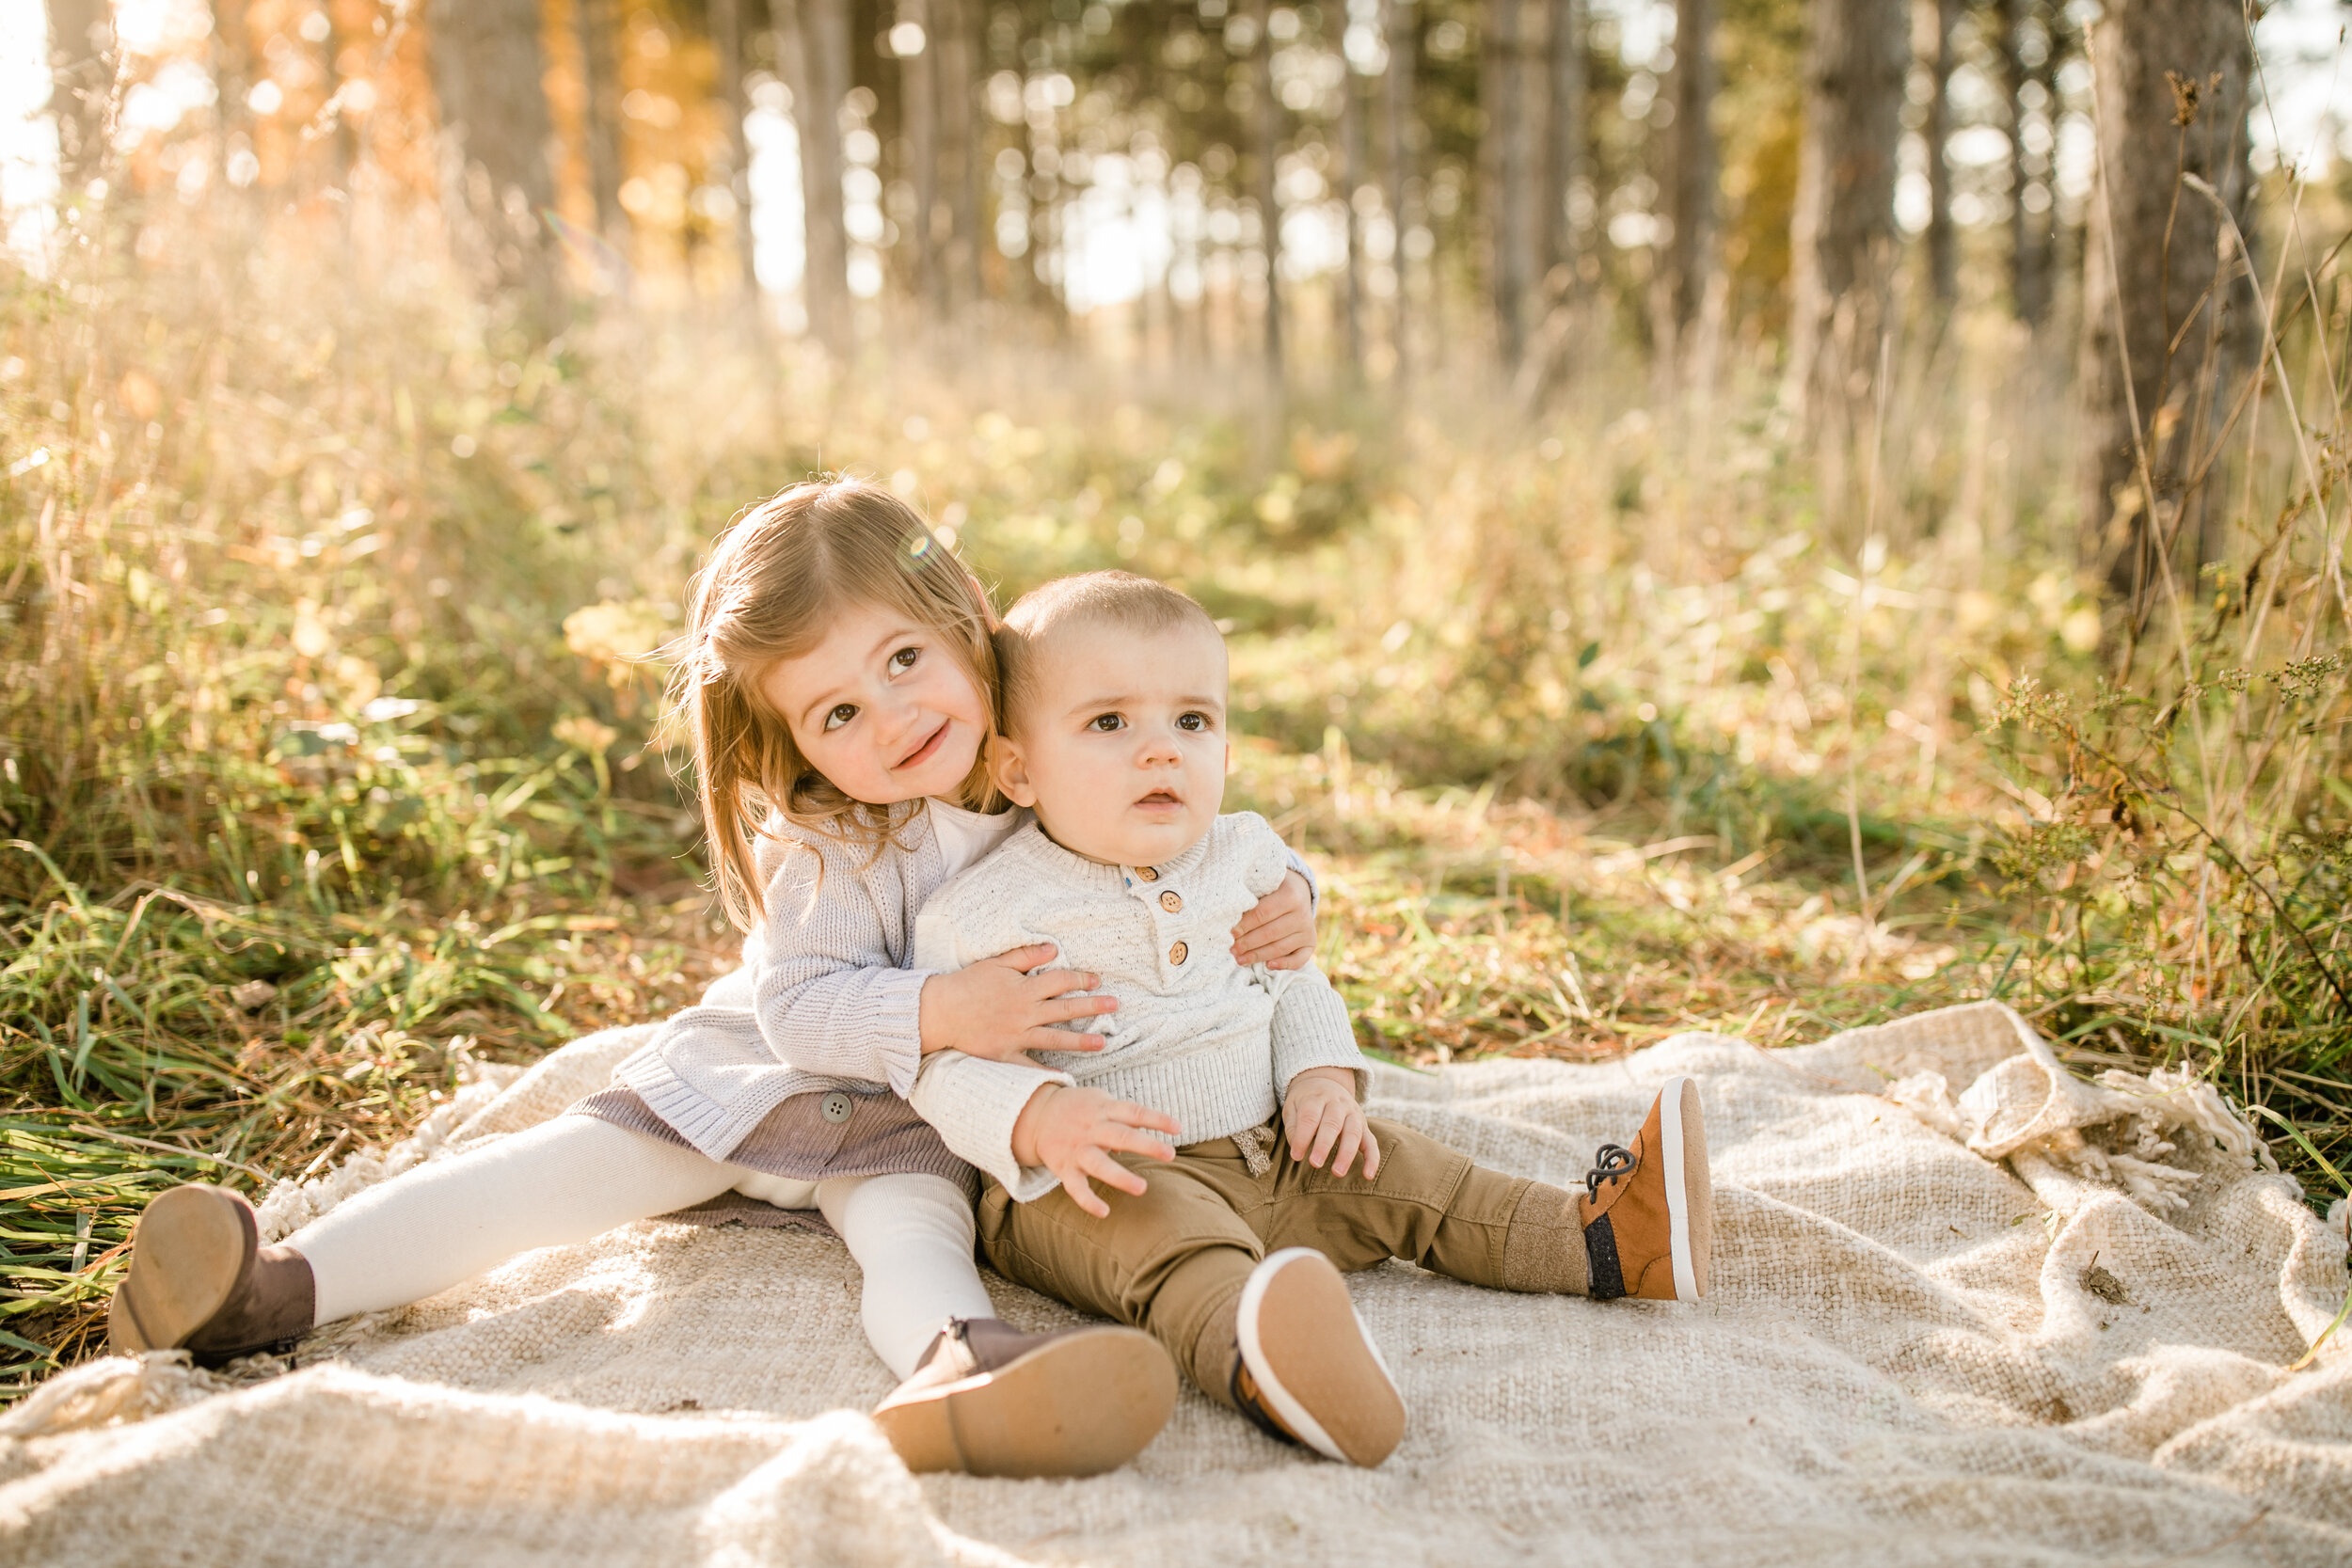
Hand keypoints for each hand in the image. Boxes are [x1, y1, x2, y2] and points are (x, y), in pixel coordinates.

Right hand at [919, 943, 1117, 1062]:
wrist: (940, 1011)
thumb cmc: (967, 984)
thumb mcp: (996, 963)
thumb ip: (1026, 956)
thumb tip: (1053, 949)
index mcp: (1024, 988)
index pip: (1060, 981)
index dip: (1080, 979)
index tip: (1097, 981)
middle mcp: (1025, 1012)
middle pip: (1065, 1008)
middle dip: (1092, 1006)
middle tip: (1115, 1006)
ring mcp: (1017, 1035)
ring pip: (1055, 1038)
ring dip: (1080, 1040)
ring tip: (1103, 1043)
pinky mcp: (1005, 1054)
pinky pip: (1030, 1066)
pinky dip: (1046, 1072)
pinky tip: (1065, 1077)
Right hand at [1010, 1084, 1179, 1217]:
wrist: (1036, 1115)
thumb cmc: (1080, 1109)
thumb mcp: (1101, 1102)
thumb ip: (1124, 1118)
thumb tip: (1146, 1136)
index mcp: (1103, 1110)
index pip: (1134, 1112)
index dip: (1157, 1119)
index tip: (1177, 1128)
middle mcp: (1092, 1129)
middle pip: (1121, 1136)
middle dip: (1146, 1145)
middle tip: (1170, 1154)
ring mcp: (1078, 1149)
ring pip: (1099, 1163)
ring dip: (1120, 1176)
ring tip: (1142, 1188)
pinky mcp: (1065, 1168)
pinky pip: (1076, 1187)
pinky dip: (1088, 1200)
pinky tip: (1105, 1212)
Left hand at [1231, 869, 1315, 969]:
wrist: (1299, 890)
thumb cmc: (1272, 888)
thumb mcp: (1264, 884)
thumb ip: (1251, 896)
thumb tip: (1228, 914)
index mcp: (1290, 895)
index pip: (1262, 913)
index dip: (1245, 925)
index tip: (1230, 933)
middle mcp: (1302, 913)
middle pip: (1270, 933)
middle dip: (1248, 943)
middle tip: (1232, 950)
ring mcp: (1307, 929)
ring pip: (1280, 947)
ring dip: (1258, 955)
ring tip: (1240, 960)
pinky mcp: (1311, 943)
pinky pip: (1299, 959)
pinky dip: (1285, 964)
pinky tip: (1269, 966)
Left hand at [1283, 1067, 1378, 1178]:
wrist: (1326, 1082)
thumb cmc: (1305, 1102)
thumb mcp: (1292, 1107)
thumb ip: (1293, 1126)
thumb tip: (1297, 1148)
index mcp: (1316, 1098)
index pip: (1310, 1117)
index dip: (1302, 1137)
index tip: (1296, 1156)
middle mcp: (1337, 1104)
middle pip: (1333, 1123)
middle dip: (1324, 1145)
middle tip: (1315, 1163)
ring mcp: (1353, 1114)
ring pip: (1353, 1132)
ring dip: (1346, 1154)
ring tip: (1337, 1172)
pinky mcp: (1364, 1126)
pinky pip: (1371, 1142)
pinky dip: (1372, 1159)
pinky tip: (1368, 1175)